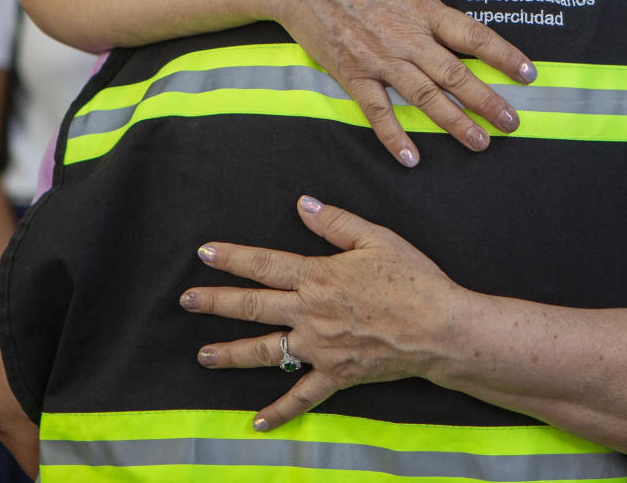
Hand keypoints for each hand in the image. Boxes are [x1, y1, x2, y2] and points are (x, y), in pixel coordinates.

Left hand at [179, 196, 463, 430]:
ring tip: (202, 355)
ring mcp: (319, 348)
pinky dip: (279, 409)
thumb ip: (335, 222)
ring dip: (230, 353)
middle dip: (216, 302)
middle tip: (186, 300)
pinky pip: (302, 395)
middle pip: (254, 306)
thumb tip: (302, 204)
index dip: (232, 258)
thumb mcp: (376, 238)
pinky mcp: (336, 375)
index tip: (204, 253)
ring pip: (265, 351)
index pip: (264, 265)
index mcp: (318, 276)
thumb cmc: (413, 278)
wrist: (440, 328)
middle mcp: (310, 313)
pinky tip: (257, 421)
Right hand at [270, 0, 536, 165]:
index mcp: (425, 10)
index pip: (474, 37)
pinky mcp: (353, 75)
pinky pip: (377, 111)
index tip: (529, 75)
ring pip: (424, 97)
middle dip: (487, 102)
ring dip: (453, 122)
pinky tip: (410, 158)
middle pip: (455, 76)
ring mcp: (381, 60)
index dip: (504, 56)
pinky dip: (393, 135)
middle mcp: (408, 39)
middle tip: (512, 124)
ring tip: (478, 143)